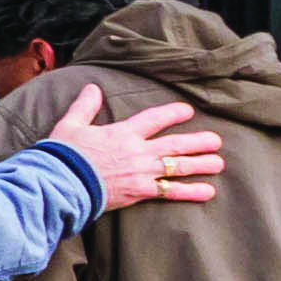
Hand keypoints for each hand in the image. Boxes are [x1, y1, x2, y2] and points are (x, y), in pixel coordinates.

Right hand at [47, 83, 222, 207]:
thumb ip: (85, 106)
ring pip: (178, 167)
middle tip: (217, 141)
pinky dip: (190, 192)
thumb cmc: (64, 155)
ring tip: (219, 163)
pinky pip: (170, 192)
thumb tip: (92, 88)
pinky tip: (208, 191)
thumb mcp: (71, 124)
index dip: (172, 113)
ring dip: (201, 164)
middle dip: (198, 142)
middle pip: (174, 144)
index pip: (154, 119)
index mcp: (123, 133)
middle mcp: (138, 151)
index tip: (188, 111)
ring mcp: (141, 173)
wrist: (62, 183)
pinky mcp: (140, 192)